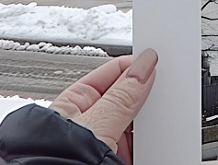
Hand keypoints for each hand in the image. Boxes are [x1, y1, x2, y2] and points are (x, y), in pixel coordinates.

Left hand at [49, 49, 157, 164]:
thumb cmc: (53, 163)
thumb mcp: (96, 124)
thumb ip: (124, 96)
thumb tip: (144, 67)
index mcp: (76, 102)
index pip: (113, 73)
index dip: (136, 66)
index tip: (158, 62)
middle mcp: (90, 122)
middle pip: (129, 99)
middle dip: (147, 98)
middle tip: (164, 93)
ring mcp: (105, 144)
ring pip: (138, 126)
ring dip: (151, 125)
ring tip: (159, 124)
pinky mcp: (119, 162)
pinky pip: (143, 147)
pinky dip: (154, 144)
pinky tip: (159, 142)